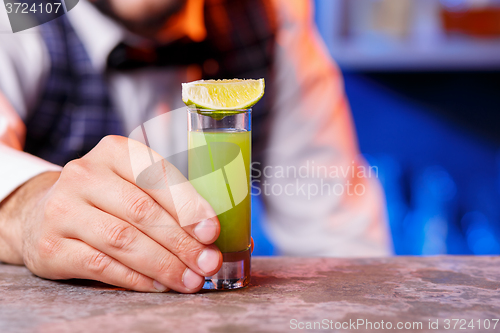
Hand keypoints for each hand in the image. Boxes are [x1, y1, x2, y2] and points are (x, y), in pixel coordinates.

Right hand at [1, 135, 221, 292]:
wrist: (43, 212)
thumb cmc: (106, 198)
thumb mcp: (133, 182)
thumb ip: (169, 199)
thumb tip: (211, 235)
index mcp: (115, 151)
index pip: (157, 176)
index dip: (188, 206)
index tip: (212, 232)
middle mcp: (85, 174)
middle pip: (142, 211)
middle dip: (181, 242)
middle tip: (207, 263)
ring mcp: (62, 209)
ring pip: (122, 240)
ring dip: (163, 265)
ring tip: (190, 280)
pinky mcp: (49, 245)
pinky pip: (100, 266)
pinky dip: (136, 278)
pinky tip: (159, 285)